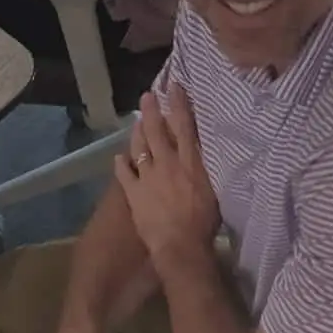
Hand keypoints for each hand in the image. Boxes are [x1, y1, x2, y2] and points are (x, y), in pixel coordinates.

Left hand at [114, 86, 219, 270]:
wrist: (180, 245)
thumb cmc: (204, 222)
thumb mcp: (214, 190)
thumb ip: (206, 170)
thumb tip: (205, 155)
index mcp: (190, 162)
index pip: (185, 126)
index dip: (179, 104)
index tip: (174, 86)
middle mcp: (167, 164)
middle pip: (157, 131)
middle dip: (152, 111)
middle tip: (147, 95)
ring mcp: (148, 178)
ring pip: (139, 148)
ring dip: (137, 132)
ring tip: (136, 121)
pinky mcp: (134, 193)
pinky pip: (124, 174)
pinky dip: (121, 164)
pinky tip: (118, 157)